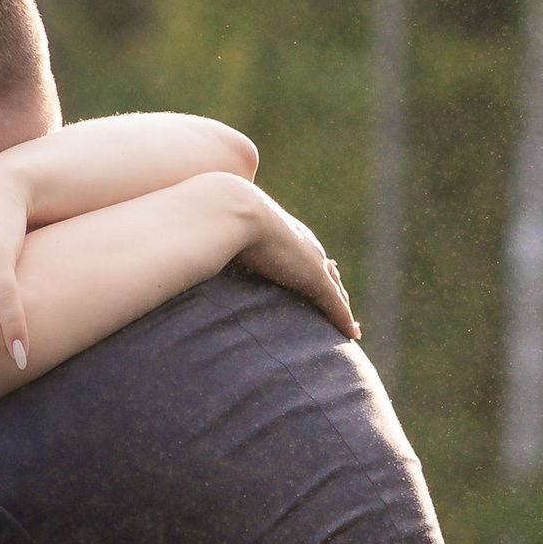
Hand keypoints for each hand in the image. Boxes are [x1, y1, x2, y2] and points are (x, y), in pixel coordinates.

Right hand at [216, 178, 356, 340]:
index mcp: (283, 233)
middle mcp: (303, 245)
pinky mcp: (312, 276)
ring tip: (348, 326)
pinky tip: (351, 335)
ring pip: (334, 289)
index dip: (313, 271)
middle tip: (340, 307)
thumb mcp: (218, 233)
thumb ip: (213, 245)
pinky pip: (333, 303)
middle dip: (335, 289)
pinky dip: (342, 319)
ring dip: (341, 307)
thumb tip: (191, 251)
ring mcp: (310, 260)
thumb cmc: (217, 217)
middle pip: (327, 271)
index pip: (305, 256)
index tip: (318, 282)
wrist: (232, 208)